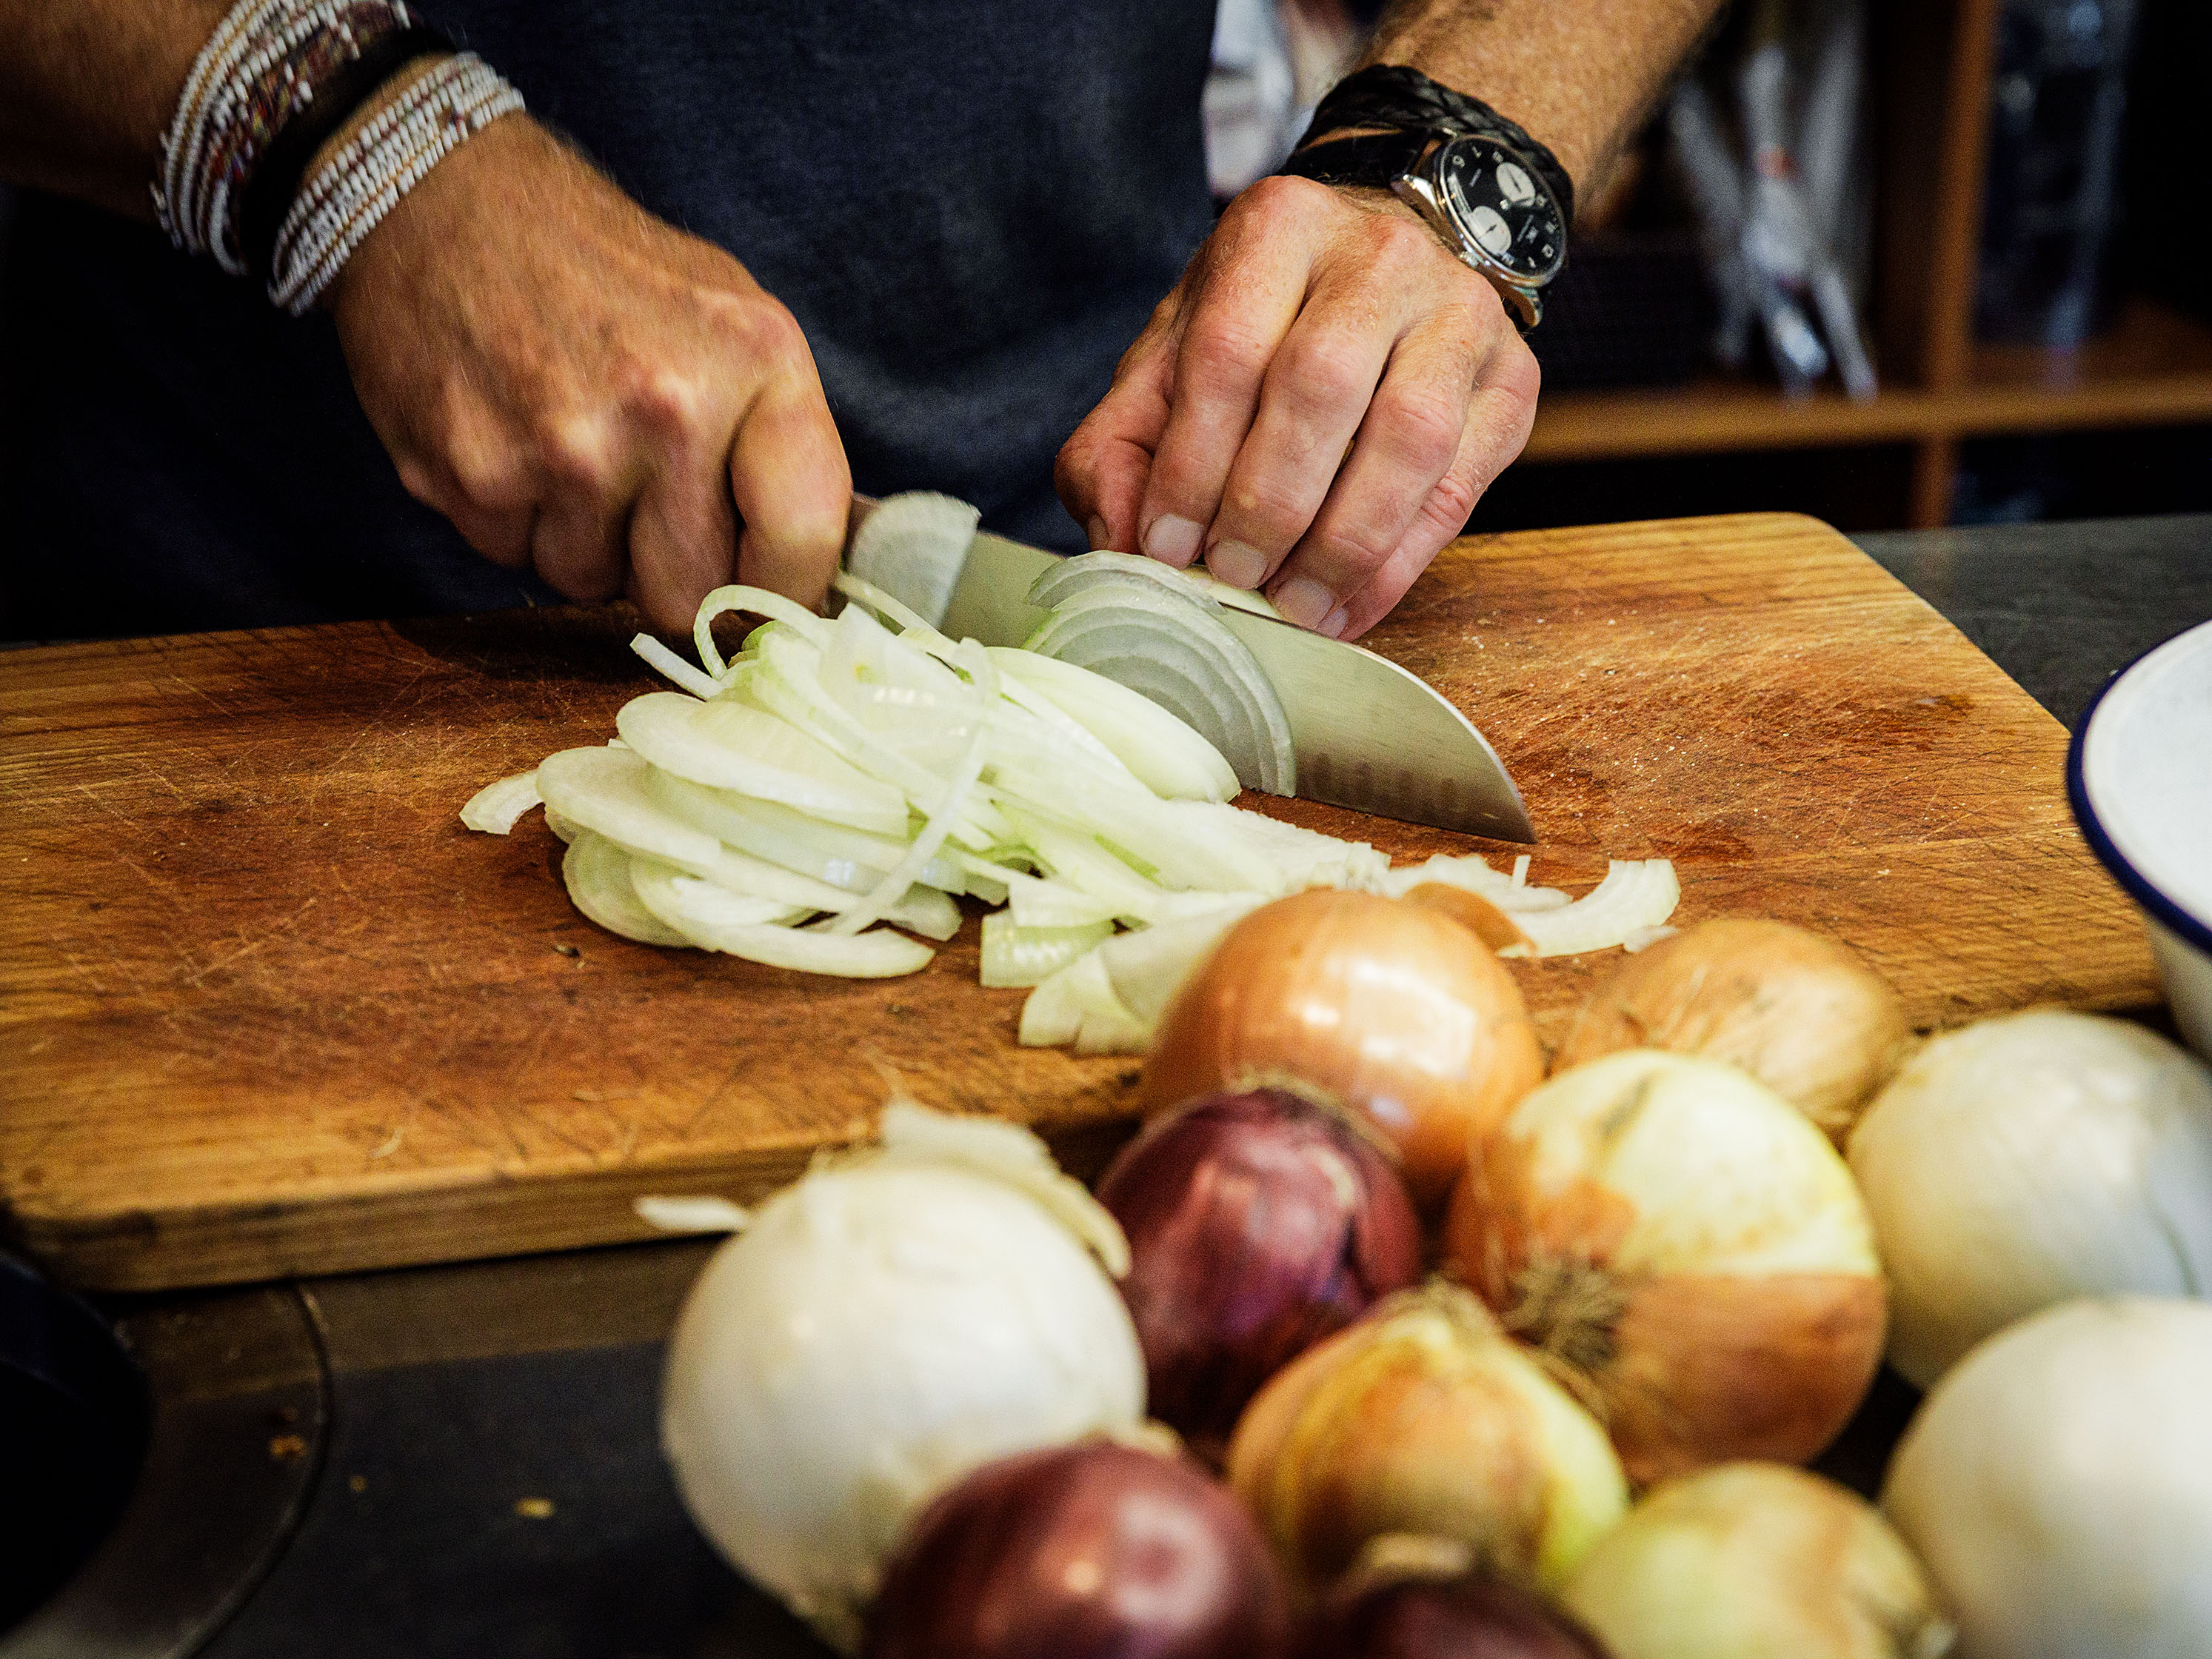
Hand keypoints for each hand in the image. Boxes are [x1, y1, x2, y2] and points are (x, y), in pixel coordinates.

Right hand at [328, 115, 848, 632]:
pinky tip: (509, 438)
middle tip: (637, 493)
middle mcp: (667, 407)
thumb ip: (781, 445)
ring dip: (582, 540)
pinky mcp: (475, 474)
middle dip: (664, 568)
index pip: (803, 542)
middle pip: (688, 596)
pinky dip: (513, 518)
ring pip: (593, 586)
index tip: (761, 588)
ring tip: (565, 442)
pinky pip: (515, 559)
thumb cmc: (602, 270)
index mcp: (753, 361)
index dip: (781, 590)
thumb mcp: (730, 321)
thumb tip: (818, 576)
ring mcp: (566, 447)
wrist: (442, 200)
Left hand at [1056, 174, 1538, 639]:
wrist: (1384, 268)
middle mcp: (1381, 256)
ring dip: (1340, 545)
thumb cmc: (1265, 327)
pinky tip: (1343, 609)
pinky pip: (1457, 490)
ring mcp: (1462, 314)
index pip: (1228, 352)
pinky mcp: (1513, 381)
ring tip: (1289, 606)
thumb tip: (1122, 537)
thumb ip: (1122, 442)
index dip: (1192, 464)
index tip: (1165, 545)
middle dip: (1267, 507)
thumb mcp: (1172, 357)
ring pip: (1408, 440)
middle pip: (1320, 391)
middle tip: (1229, 578)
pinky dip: (1395, 567)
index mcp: (1279, 228)